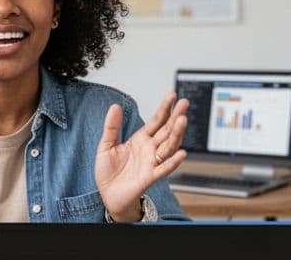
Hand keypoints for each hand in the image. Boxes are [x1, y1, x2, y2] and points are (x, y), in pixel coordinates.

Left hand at [95, 93, 188, 220]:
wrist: (107, 195)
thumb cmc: (108, 172)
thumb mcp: (106, 145)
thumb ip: (111, 126)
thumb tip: (114, 106)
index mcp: (141, 139)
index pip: (157, 120)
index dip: (165, 108)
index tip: (172, 95)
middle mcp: (150, 149)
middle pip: (167, 130)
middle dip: (176, 116)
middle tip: (184, 103)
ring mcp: (151, 162)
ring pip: (169, 146)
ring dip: (177, 134)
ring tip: (182, 121)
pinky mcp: (150, 177)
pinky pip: (163, 168)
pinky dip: (172, 162)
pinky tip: (180, 153)